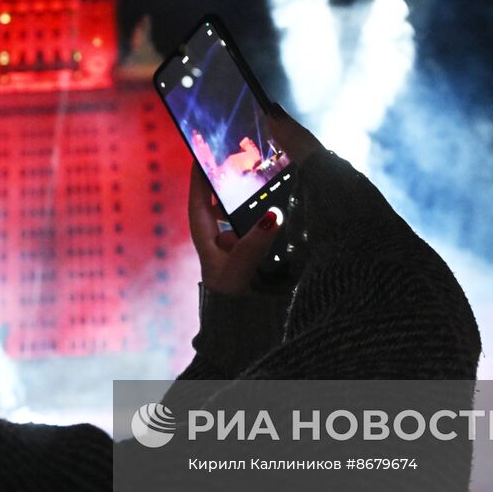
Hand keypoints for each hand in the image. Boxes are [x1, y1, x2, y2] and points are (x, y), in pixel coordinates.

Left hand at [187, 104, 324, 294]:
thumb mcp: (238, 273)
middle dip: (238, 184)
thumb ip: (254, 245)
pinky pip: (268, 234)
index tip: (204, 149)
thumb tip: (273, 214)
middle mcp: (223, 244)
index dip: (200, 173)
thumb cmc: (231, 310)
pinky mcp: (261, 264)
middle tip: (253, 158)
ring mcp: (241, 254)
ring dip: (261, 203)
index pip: (200, 199)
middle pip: (227, 205)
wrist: (245, 342)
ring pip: (249, 219)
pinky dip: (277, 222)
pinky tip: (293, 210)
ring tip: (278, 178)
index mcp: (207, 241)